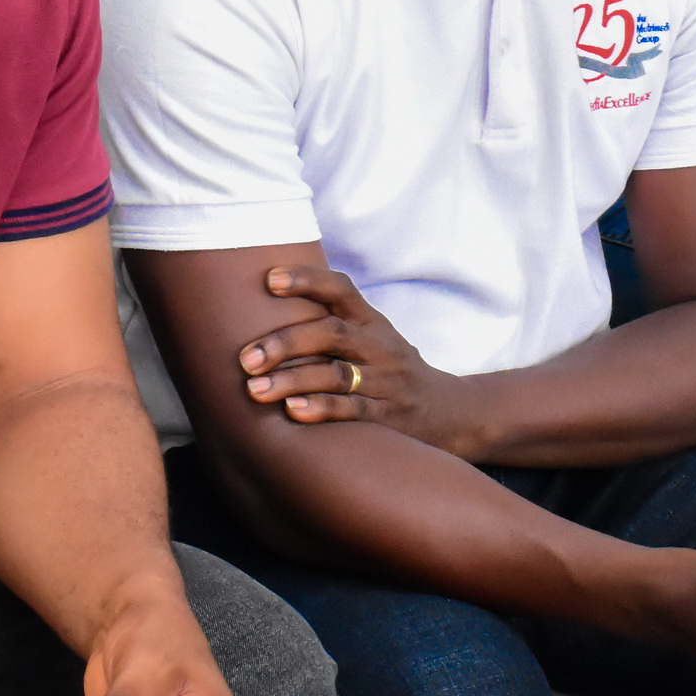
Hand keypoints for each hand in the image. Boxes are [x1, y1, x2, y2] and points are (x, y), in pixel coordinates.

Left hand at [236, 266, 477, 457]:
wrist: (449, 412)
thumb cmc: (390, 370)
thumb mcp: (372, 338)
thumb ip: (331, 324)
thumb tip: (261, 308)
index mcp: (372, 321)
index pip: (341, 289)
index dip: (307, 280)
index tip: (269, 279)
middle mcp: (379, 346)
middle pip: (331, 333)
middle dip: (285, 342)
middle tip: (246, 358)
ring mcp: (385, 381)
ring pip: (336, 375)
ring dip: (292, 380)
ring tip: (255, 389)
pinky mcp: (388, 416)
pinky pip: (353, 410)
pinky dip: (322, 409)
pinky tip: (293, 410)